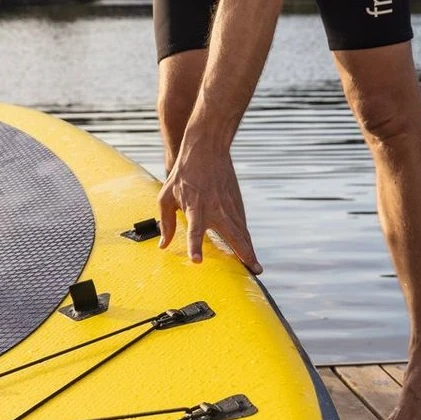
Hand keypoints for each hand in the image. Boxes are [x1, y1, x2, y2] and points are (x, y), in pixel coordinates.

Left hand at [158, 150, 261, 273]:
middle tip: (252, 270)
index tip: (197, 261)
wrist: (206, 150)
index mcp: (195, 207)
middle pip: (232, 234)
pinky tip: (250, 250)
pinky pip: (242, 224)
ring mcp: (229, 205)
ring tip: (256, 267)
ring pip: (242, 231)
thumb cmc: (183, 174)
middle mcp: (215, 208)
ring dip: (249, 249)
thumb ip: (166, 222)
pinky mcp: (236, 202)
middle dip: (243, 253)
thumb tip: (163, 245)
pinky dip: (246, 238)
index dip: (195, 246)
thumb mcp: (166, 196)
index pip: (194, 230)